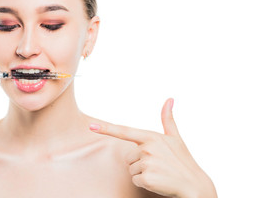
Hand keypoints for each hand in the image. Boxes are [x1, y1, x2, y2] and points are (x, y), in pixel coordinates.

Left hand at [89, 98, 216, 197]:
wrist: (195, 185)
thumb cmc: (183, 160)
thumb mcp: (175, 138)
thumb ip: (168, 119)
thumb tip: (170, 99)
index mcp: (152, 137)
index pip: (124, 131)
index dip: (106, 128)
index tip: (90, 126)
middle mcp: (147, 148)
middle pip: (128, 157)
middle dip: (140, 162)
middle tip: (158, 165)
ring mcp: (147, 163)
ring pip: (131, 169)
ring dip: (143, 173)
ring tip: (159, 172)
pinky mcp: (146, 178)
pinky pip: (135, 180)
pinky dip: (145, 183)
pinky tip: (158, 181)